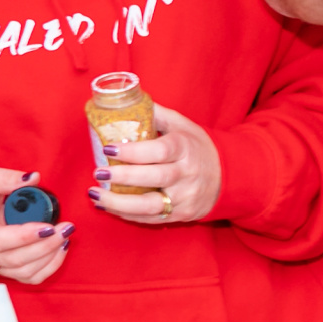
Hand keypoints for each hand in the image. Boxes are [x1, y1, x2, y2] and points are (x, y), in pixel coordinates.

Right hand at [0, 165, 74, 284]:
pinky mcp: (4, 268)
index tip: (47, 227)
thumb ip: (6, 177)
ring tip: (65, 236)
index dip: (23, 237)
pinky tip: (60, 249)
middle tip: (65, 228)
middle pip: (14, 259)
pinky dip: (48, 267)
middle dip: (45, 246)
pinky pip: (29, 277)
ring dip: (50, 257)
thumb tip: (33, 178)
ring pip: (24, 272)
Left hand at [89, 106, 221, 224]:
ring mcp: (185, 198)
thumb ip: (156, 115)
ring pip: (150, 205)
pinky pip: (151, 219)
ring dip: (119, 203)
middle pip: (155, 178)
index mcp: (186, 147)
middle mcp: (187, 174)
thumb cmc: (198, 147)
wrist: (227, 176)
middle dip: (123, 177)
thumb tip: (126, 102)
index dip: (134, 152)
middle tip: (98, 173)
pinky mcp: (181, 215)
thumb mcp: (183, 125)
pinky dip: (127, 215)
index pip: (160, 150)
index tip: (109, 149)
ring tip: (95, 195)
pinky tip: (108, 207)